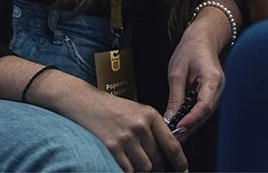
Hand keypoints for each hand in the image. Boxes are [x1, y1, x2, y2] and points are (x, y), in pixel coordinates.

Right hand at [52, 77, 187, 172]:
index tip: (183, 169)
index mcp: (151, 115)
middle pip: (158, 159)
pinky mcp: (112, 147)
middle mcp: (140, 126)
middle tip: (152, 168)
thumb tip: (167, 151)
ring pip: (145, 167)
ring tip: (134, 162)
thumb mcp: (137, 111)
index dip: (180, 161)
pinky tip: (124, 164)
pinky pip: (128, 169)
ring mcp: (126, 137)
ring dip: (141, 169)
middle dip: (157, 167)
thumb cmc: (111, 107)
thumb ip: (152, 128)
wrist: (84, 101)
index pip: (172, 144)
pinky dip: (128, 170)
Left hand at [163, 15, 225, 141]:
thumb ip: (175, 97)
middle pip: (205, 114)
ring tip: (174, 133)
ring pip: (204, 114)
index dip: (191, 120)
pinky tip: (180, 122)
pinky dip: (192, 117)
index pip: (204, 106)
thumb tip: (170, 118)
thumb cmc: (190, 50)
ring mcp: (217, 92)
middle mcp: (219, 88)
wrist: (201, 39)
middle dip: (189, 127)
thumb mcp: (177, 73)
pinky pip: (203, 109)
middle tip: (172, 137)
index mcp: (212, 79)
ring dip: (190, 124)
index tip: (178, 128)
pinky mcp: (212, 94)